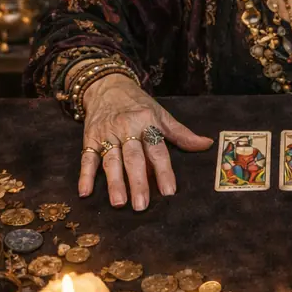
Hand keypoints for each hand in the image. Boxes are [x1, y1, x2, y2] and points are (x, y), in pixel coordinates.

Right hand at [77, 74, 212, 209]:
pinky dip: (85, 175)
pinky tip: (85, 192)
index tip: (169, 192)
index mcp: (147, 123)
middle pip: (133, 158)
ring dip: (114, 182)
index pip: (158, 150)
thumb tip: (206, 144)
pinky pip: (87, 158)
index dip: (164, 171)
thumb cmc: (138, 104)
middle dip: (138, 182)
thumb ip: (182, 134)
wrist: (107, 85)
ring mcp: (107, 134)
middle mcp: (127, 129)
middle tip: (142, 205)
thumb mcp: (161, 115)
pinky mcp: (90, 139)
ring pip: (111, 160)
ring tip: (119, 203)